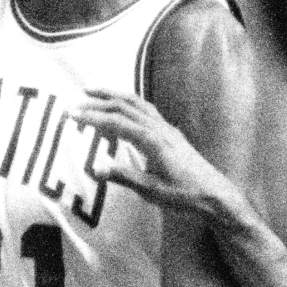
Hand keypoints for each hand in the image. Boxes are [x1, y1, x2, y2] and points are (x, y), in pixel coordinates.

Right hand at [72, 89, 228, 212]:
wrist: (214, 194)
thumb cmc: (184, 194)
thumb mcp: (151, 190)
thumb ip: (123, 176)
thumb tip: (94, 168)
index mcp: (152, 140)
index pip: (116, 123)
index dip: (93, 117)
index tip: (72, 115)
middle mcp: (159, 128)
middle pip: (125, 106)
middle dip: (99, 102)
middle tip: (77, 101)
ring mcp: (167, 128)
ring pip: (137, 103)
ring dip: (115, 96)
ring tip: (95, 92)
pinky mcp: (170, 133)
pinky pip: (146, 109)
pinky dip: (129, 103)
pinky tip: (122, 107)